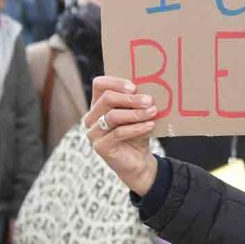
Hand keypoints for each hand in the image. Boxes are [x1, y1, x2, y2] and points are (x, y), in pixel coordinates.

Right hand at [85, 76, 159, 195]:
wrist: (138, 161)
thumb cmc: (137, 132)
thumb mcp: (137, 114)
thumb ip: (138, 101)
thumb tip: (151, 86)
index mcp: (98, 104)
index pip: (99, 85)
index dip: (115, 82)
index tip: (134, 86)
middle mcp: (92, 117)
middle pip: (107, 99)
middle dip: (130, 98)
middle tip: (149, 100)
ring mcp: (93, 133)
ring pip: (112, 116)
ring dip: (135, 113)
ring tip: (153, 111)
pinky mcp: (100, 147)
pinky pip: (118, 133)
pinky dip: (137, 128)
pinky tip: (150, 125)